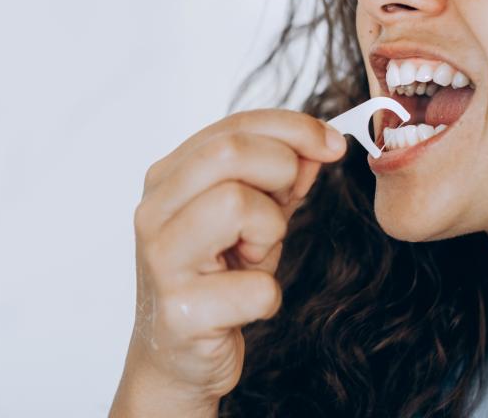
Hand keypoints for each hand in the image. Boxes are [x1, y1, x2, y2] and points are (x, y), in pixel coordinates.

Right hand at [122, 109, 346, 408]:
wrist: (177, 360)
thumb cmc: (216, 280)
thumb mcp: (252, 219)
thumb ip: (281, 178)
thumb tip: (323, 143)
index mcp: (167, 179)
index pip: (233, 128)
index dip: (293, 128)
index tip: (334, 144)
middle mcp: (153, 211)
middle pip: (229, 153)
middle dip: (280, 170)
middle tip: (285, 206)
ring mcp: (161, 260)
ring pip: (235, 204)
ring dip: (269, 232)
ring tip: (253, 257)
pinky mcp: (180, 311)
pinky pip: (256, 288)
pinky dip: (268, 297)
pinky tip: (246, 305)